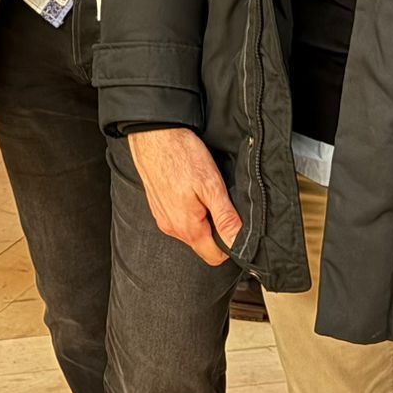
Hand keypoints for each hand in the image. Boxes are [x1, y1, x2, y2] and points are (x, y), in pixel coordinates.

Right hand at [127, 127, 243, 265]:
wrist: (152, 135)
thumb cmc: (180, 154)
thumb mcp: (212, 185)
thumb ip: (226, 218)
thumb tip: (240, 243)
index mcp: (187, 227)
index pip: (216, 257)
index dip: (231, 245)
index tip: (234, 223)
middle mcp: (172, 228)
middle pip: (204, 245)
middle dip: (216, 230)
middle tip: (219, 201)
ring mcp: (163, 218)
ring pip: (191, 231)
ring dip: (202, 218)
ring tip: (203, 191)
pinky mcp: (158, 208)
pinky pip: (179, 219)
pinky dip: (189, 210)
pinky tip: (190, 188)